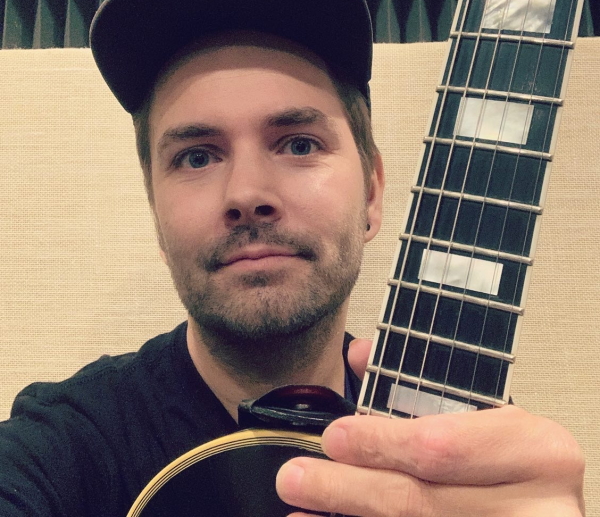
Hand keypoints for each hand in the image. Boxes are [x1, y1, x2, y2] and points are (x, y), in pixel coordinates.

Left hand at [276, 340, 584, 515]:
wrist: (541, 508)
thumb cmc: (510, 459)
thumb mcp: (482, 414)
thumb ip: (421, 384)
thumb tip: (362, 353)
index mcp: (537, 450)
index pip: (440, 447)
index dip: (379, 444)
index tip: (334, 437)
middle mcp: (537, 508)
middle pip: (419, 501)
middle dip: (347, 488)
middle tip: (296, 476)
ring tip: (301, 508)